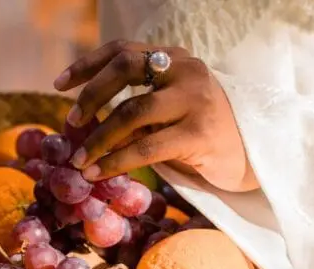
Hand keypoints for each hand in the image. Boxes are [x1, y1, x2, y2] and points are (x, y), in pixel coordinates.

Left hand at [54, 40, 258, 192]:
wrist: (253, 155)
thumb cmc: (203, 134)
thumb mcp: (168, 112)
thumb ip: (137, 109)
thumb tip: (86, 125)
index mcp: (175, 59)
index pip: (123, 50)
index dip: (88, 65)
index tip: (60, 85)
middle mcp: (186, 71)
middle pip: (126, 69)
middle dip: (91, 95)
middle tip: (71, 122)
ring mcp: (195, 100)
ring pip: (133, 111)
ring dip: (99, 138)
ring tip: (80, 161)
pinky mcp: (200, 134)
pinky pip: (147, 147)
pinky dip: (117, 161)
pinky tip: (99, 173)